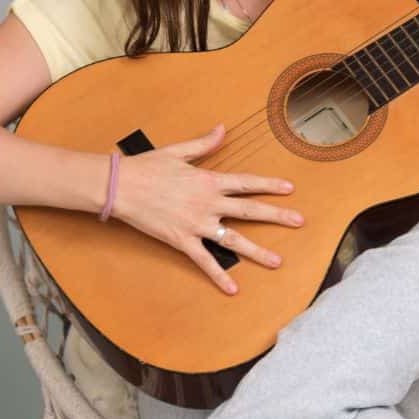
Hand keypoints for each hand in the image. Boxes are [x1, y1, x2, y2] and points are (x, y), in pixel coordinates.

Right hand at [111, 123, 303, 294]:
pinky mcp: (182, 240)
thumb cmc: (146, 167)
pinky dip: (219, 276)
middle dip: (277, 216)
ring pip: (233, 239)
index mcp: (209, 181)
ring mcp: (197, 224)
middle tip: (300, 221)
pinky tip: (233, 289)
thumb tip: (222, 129)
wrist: (118, 187)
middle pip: (250, 210)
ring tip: (278, 262)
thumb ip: (203, 144)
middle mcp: (208, 204)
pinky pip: (204, 261)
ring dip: (257, 251)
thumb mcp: (177, 151)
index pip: (247, 183)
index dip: (270, 185)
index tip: (290, 189)